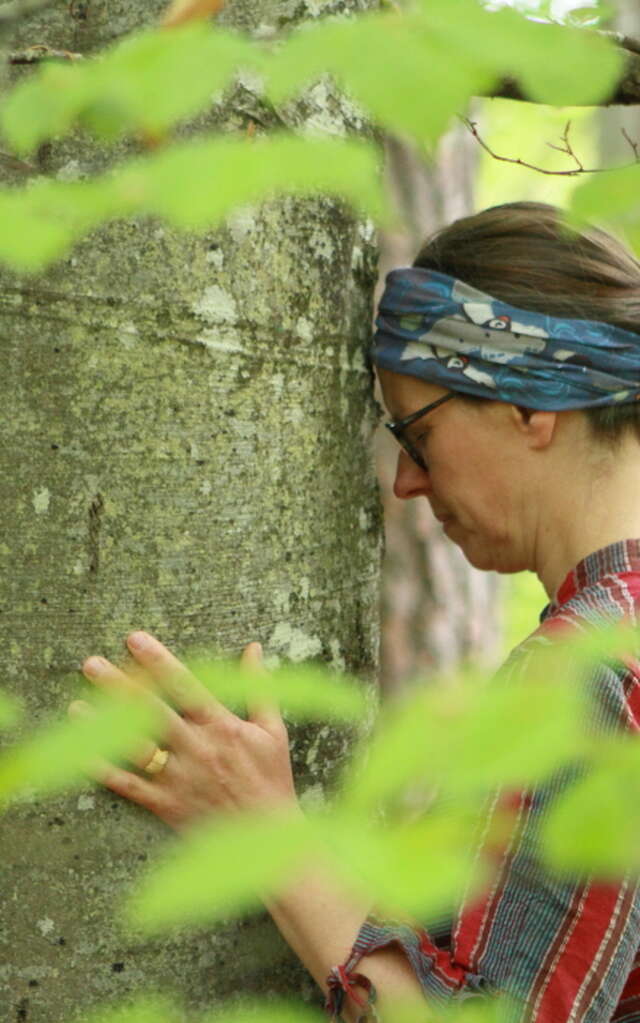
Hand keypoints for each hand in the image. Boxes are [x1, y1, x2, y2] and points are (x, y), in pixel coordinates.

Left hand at [70, 632, 299, 830]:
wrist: (268, 840)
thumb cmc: (272, 780)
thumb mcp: (272, 730)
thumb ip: (258, 687)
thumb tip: (253, 648)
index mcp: (222, 726)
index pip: (186, 685)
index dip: (159, 661)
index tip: (135, 639)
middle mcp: (197, 749)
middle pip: (152, 712)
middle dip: (120, 686)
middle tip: (91, 664)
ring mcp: (179, 778)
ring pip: (135, 746)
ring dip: (104, 725)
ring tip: (77, 705)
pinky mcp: (166, 805)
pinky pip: (129, 787)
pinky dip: (103, 770)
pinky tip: (81, 752)